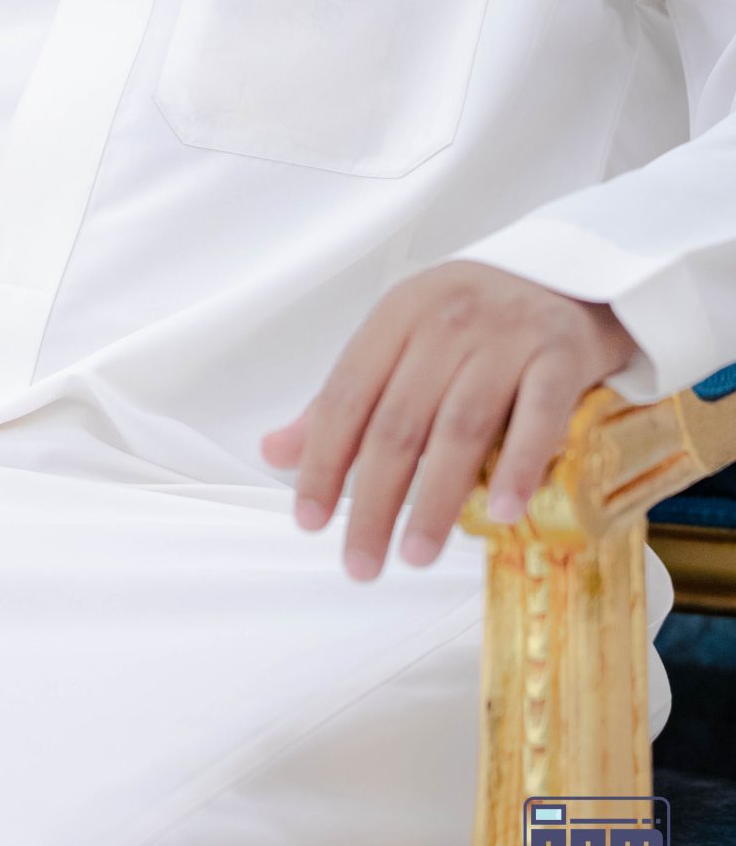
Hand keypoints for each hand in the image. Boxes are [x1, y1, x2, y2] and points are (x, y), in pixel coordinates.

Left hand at [259, 260, 638, 581]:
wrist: (570, 281)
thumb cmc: (472, 325)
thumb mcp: (403, 343)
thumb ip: (345, 400)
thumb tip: (274, 452)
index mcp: (397, 316)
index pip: (346, 396)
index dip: (322, 460)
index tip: (309, 522)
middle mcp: (445, 321)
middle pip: (398, 422)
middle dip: (372, 502)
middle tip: (360, 565)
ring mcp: (506, 336)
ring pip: (459, 428)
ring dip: (435, 500)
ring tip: (415, 557)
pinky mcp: (560, 354)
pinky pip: (538, 416)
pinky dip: (517, 466)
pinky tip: (499, 514)